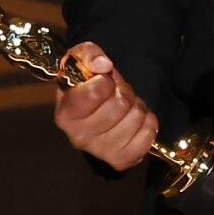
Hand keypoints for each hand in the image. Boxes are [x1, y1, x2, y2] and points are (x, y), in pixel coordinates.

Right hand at [53, 42, 158, 171]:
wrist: (95, 107)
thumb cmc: (86, 83)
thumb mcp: (80, 59)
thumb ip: (89, 54)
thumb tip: (103, 65)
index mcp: (65, 114)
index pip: (95, 92)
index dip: (106, 80)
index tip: (103, 80)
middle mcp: (78, 138)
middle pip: (119, 105)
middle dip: (123, 91)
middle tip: (116, 92)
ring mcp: (100, 152)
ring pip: (136, 118)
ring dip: (136, 106)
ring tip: (125, 106)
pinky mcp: (121, 160)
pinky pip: (148, 136)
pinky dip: (148, 123)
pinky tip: (134, 120)